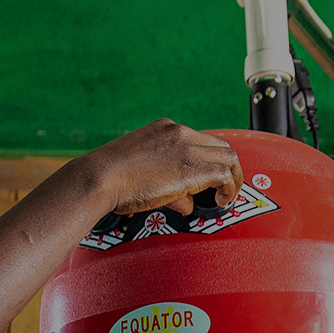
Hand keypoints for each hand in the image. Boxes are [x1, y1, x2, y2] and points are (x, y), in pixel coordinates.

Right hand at [84, 119, 243, 216]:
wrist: (99, 177)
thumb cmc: (109, 179)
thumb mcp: (141, 171)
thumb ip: (168, 184)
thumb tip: (186, 203)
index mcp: (166, 129)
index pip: (200, 140)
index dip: (210, 160)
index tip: (209, 178)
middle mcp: (179, 133)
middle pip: (221, 145)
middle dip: (228, 167)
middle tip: (225, 188)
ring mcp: (187, 147)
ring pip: (229, 157)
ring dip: (233, 178)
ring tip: (227, 196)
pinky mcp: (191, 167)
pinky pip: (225, 175)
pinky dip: (230, 188)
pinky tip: (222, 201)